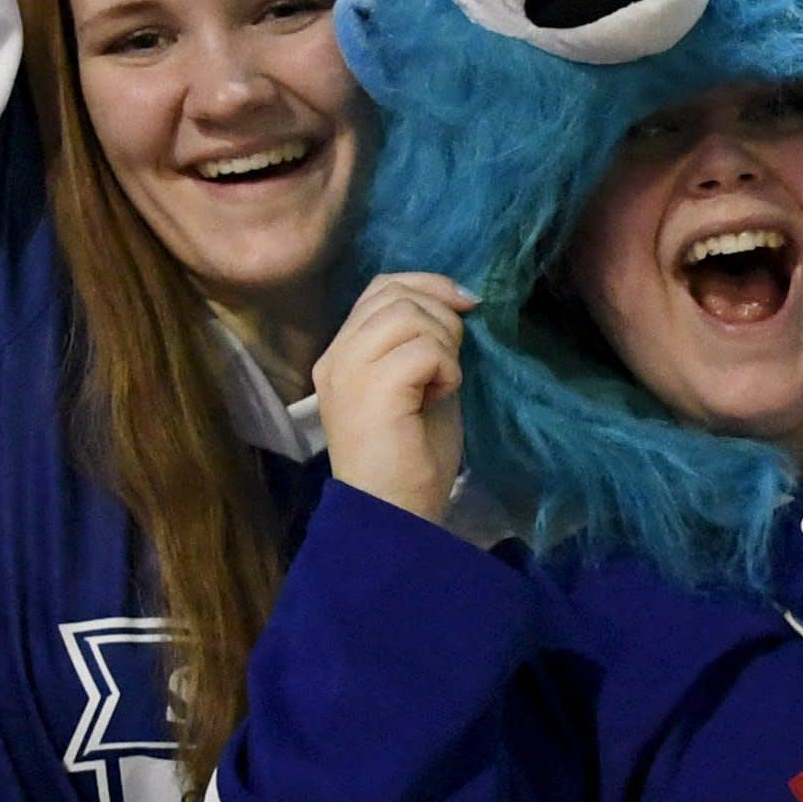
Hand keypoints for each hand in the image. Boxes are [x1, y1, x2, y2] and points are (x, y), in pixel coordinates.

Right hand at [314, 272, 473, 527]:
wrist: (395, 517)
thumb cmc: (411, 462)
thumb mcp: (419, 387)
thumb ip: (423, 344)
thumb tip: (457, 304)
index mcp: (342, 355)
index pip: (381, 288)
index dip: (428, 285)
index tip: (466, 304)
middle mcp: (337, 357)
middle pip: (396, 295)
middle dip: (442, 318)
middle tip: (450, 367)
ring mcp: (349, 371)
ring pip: (409, 314)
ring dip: (444, 345)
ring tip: (440, 385)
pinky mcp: (371, 389)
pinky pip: (423, 349)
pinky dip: (446, 370)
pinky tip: (438, 398)